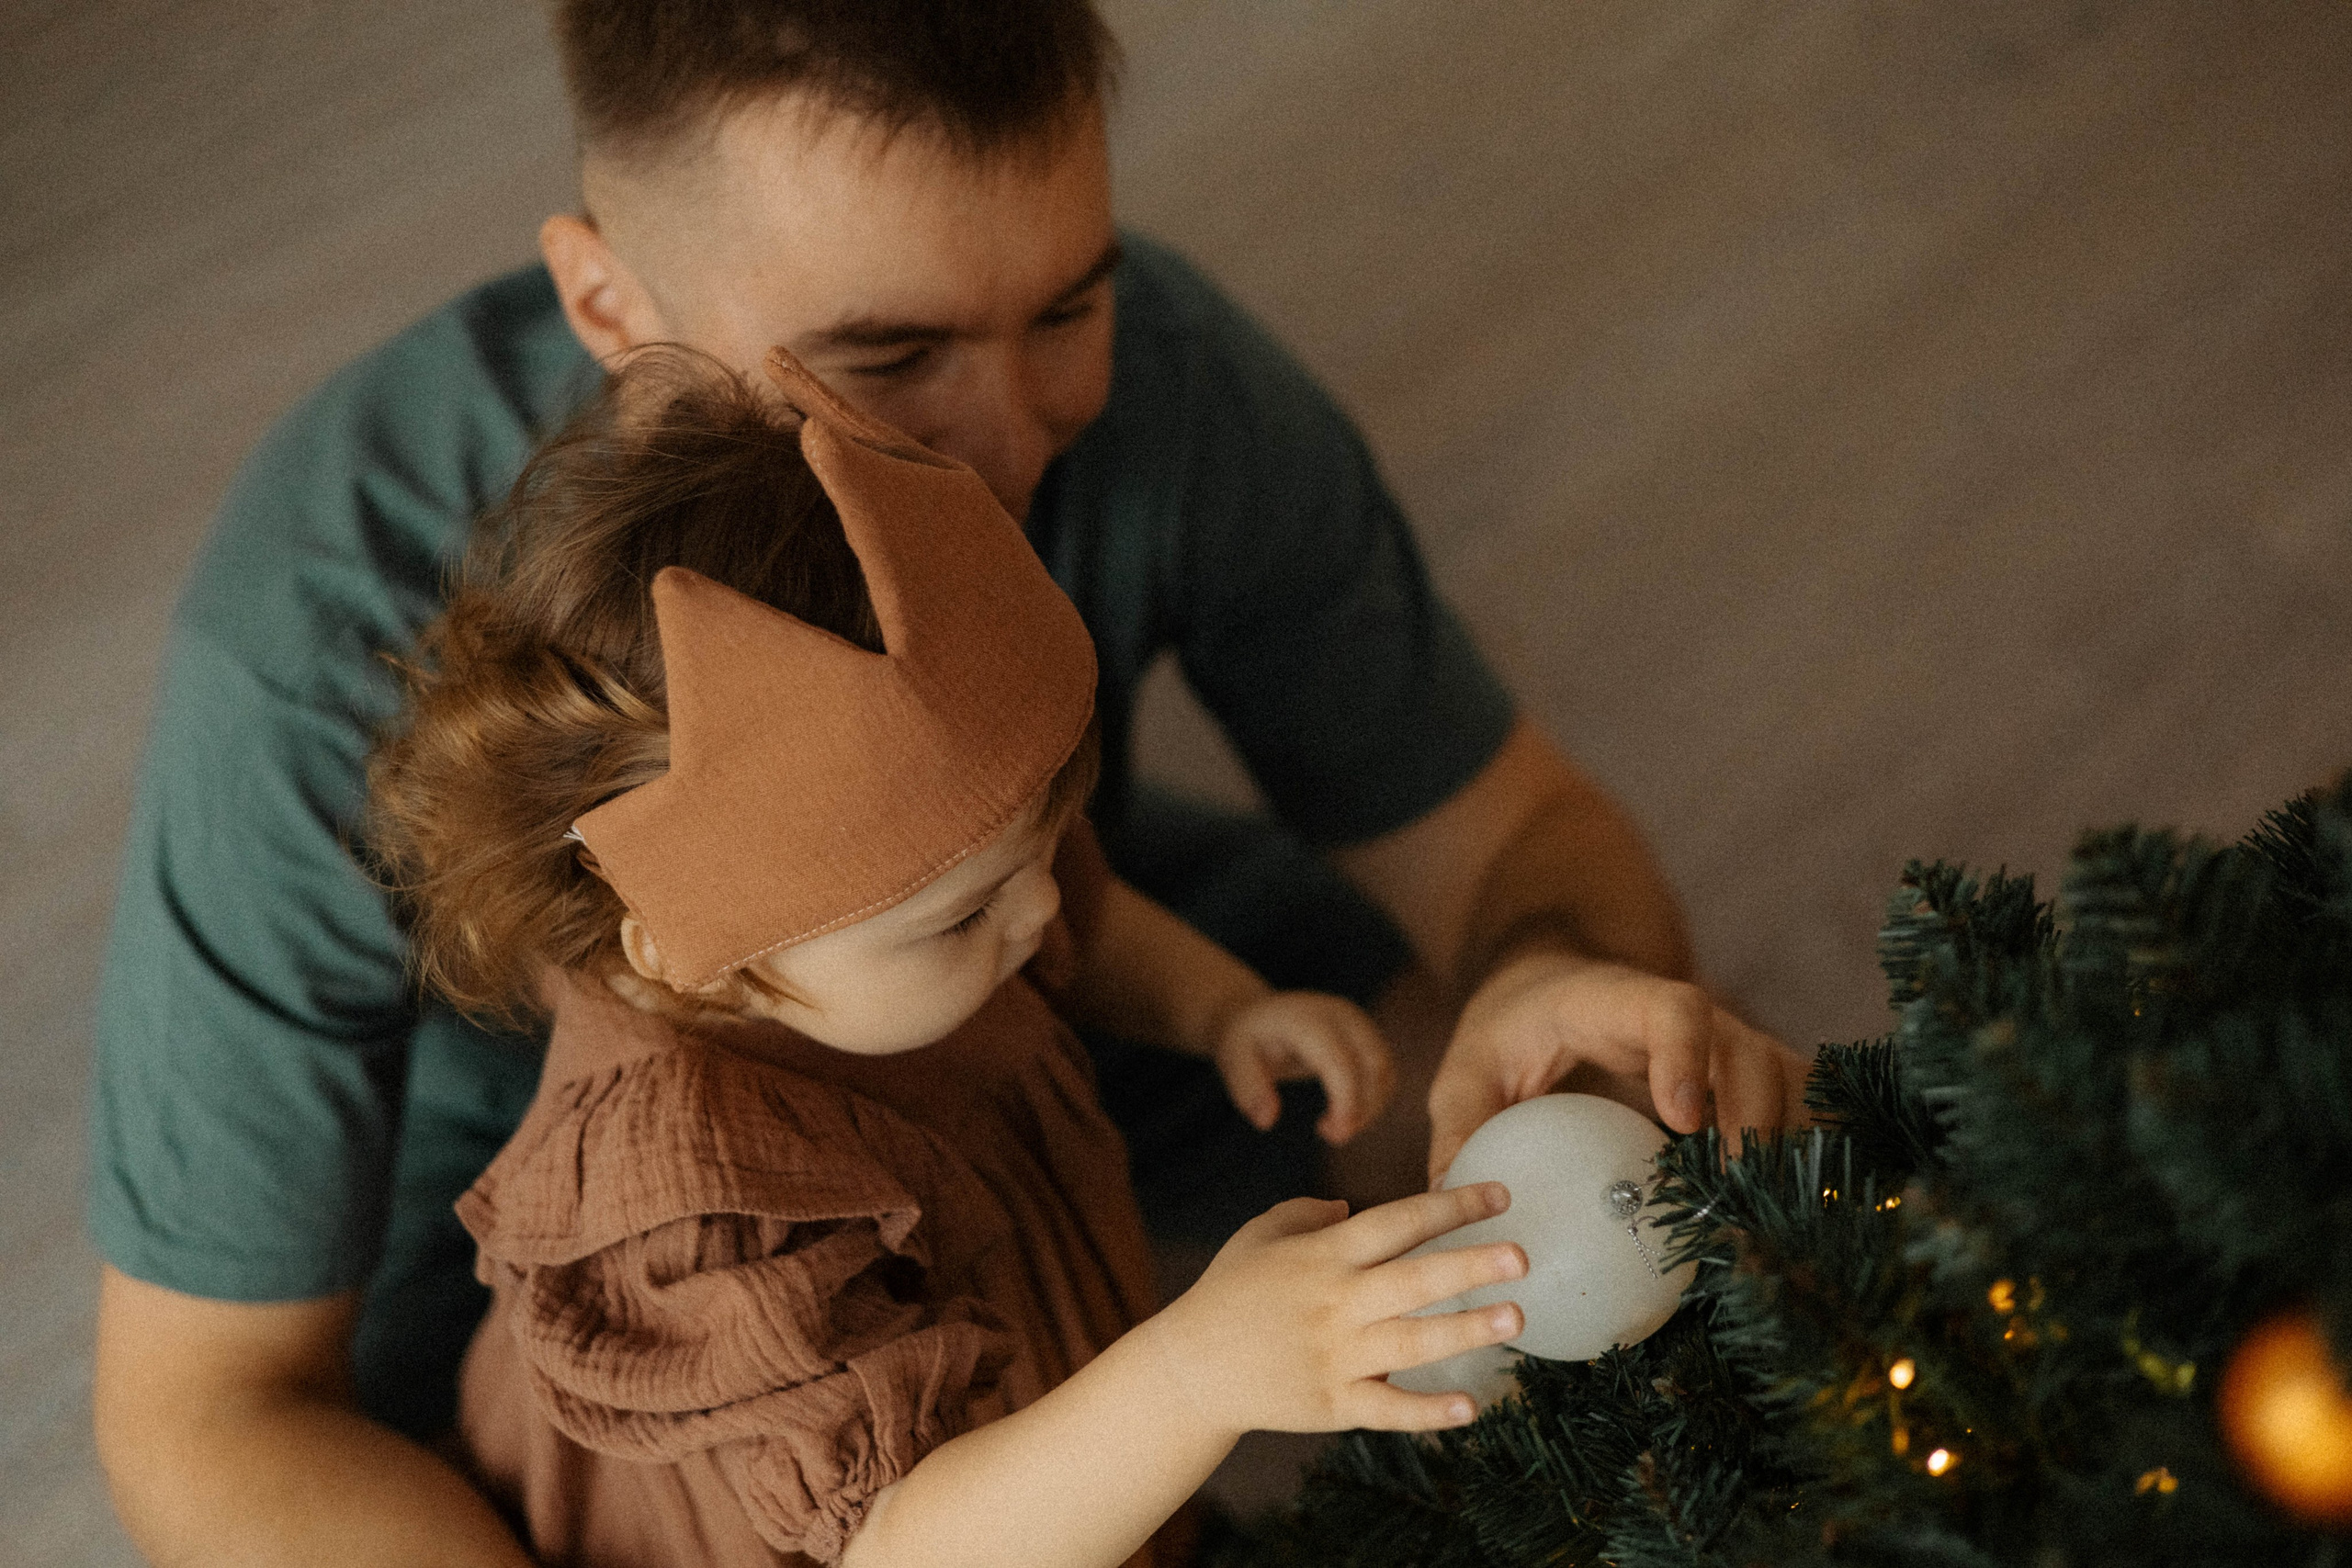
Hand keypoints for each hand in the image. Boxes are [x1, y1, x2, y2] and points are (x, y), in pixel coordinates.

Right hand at [1142, 1185, 1526, 1437]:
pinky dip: (1429, 1411)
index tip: (1499, 1193)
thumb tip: (1353, 1204)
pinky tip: (1471, 1406)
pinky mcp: (1333, 1405)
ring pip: (1412, 1344)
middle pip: (1414, 1281)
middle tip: (1522, 1257)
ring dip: (1467, 1331)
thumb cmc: (1229, 1292)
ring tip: (1516, 1318)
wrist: (1190, 1369)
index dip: (1449, 1205)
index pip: (1397, 1222)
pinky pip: (1389, 1409)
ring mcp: (1336, 1357)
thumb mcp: (1259, 1234)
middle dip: (1471, 1266)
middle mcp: (1336, 1303)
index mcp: (1324, 1255)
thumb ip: (1308, 1211)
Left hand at [1211, 990, 1395, 1144]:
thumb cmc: (1246, 1041)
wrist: (1258, 1015)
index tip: (1334, 1134)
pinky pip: (1384, 1072)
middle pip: (1375, 1063)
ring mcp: (1357, 1022)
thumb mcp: (1232, 1061)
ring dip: (1369, 1107)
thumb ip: (1248, 1089)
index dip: (1346, 1101)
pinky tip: (1342, 1114)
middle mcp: (1340, 1014)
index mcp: (1306, 1020)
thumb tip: (1268, 1120)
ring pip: (1385, 1070)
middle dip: (1363, 1108)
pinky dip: (1372, 1099)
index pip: (1341, 1061)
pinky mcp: (1366, 1035)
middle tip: (1332, 1136)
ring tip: (1331, 1128)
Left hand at [1427, 949, 1811, 1181]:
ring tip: (1762, 1221)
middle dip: (1756, 1118)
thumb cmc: (1511, 1027)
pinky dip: (1792, 1154)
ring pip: (1785, 1082)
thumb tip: (1454, 1206)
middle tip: (1731, 1195)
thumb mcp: (1470, 1066)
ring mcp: (1721, 1049)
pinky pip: (1787, 1110)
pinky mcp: (1736, 1083)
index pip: (1674, 1010)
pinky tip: (1777, 1217)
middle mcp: (1688, 1021)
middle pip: (1750, 1052)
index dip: (1688, 1058)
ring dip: (1785, 1145)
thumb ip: (1461, 1126)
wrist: (1552, 987)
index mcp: (1618, 1002)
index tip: (1681, 1119)